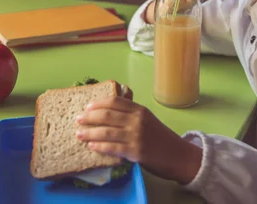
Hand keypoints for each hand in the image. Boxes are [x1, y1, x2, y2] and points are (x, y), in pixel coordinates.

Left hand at [76, 97, 202, 184]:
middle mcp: (137, 120)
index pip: (115, 101)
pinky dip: (99, 146)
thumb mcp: (148, 119)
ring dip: (89, 132)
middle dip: (89, 117)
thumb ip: (132, 113)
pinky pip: (112, 147)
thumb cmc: (161, 138)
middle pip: (107, 115)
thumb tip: (109, 108)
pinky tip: (90, 146)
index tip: (87, 106)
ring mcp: (136, 136)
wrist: (178, 156)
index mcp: (140, 110)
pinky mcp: (135, 152)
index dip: (99, 103)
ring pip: (106, 131)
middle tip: (78, 119)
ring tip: (79, 134)